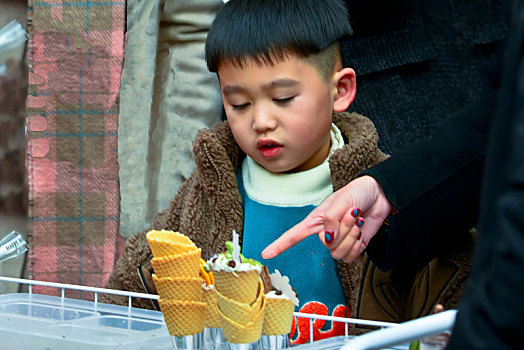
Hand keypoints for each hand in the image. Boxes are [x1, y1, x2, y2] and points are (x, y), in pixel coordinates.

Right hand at [261, 175, 392, 262]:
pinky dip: (358, 246)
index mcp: (316, 220)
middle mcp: (325, 232)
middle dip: (343, 229)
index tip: (265, 254)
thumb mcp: (340, 201)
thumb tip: (327, 239)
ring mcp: (339, 241)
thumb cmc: (357, 192)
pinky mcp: (353, 246)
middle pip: (327, 245)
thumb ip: (331, 220)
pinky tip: (360, 232)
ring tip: (357, 220)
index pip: (294, 235)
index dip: (279, 245)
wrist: (379, 195)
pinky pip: (350, 258)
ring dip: (351, 236)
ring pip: (339, 253)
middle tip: (352, 213)